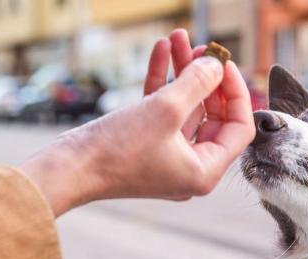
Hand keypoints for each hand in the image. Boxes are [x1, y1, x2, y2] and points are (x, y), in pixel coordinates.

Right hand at [20, 29, 255, 216]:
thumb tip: (217, 65)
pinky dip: (162, 82)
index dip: (236, 93)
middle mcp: (190, 168)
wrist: (68, 169)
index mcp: (204, 171)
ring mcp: (167, 157)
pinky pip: (162, 110)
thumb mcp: (165, 110)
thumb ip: (197, 83)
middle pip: (213, 116)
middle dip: (207, 77)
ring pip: (185, 108)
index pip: (239, 129)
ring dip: (183, 73)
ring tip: (178, 39)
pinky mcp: (146, 145)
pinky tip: (160, 51)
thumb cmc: (117, 152)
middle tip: (203, 48)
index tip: (225, 64)